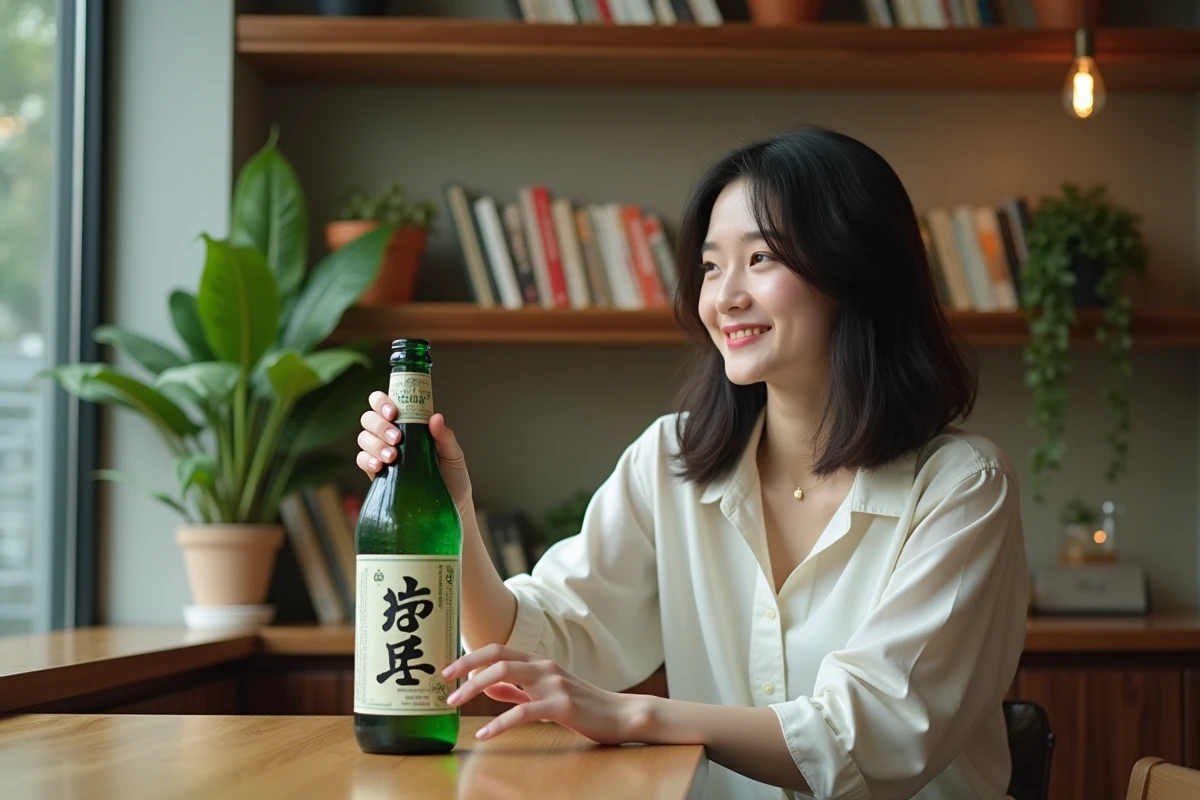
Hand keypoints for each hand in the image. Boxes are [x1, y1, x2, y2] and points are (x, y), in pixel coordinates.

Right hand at [355, 390, 473, 513]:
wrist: (450, 506)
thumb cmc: (452, 477)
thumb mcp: (454, 454)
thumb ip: (445, 436)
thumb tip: (436, 417)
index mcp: (409, 424)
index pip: (386, 404)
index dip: (382, 402)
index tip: (393, 412)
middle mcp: (392, 435)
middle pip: (369, 419)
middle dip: (379, 426)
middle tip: (397, 439)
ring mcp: (383, 454)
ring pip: (363, 438)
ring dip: (375, 444)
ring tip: (393, 457)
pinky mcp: (378, 474)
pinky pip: (362, 460)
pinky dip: (367, 460)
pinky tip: (380, 467)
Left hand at [442, 644, 647, 744]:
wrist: (620, 715)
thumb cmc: (583, 705)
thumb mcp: (547, 693)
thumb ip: (517, 689)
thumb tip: (488, 686)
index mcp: (539, 662)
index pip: (498, 649)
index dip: (471, 656)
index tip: (447, 669)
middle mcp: (544, 666)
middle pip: (498, 656)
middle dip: (466, 668)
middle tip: (445, 686)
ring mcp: (554, 683)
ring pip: (508, 674)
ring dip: (475, 687)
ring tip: (455, 702)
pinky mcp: (562, 705)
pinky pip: (524, 711)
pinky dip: (500, 722)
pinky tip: (485, 734)